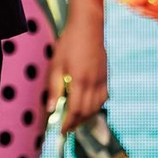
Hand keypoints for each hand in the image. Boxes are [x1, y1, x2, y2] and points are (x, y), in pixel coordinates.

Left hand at [47, 9, 107, 128]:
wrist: (88, 27)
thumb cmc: (69, 43)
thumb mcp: (56, 64)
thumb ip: (54, 87)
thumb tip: (51, 108)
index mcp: (79, 81)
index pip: (75, 110)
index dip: (68, 123)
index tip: (61, 131)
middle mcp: (93, 84)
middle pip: (86, 112)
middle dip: (76, 123)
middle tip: (66, 128)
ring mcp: (102, 80)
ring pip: (97, 107)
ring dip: (86, 117)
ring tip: (76, 120)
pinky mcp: (106, 76)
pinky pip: (104, 98)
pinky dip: (96, 106)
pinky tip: (89, 106)